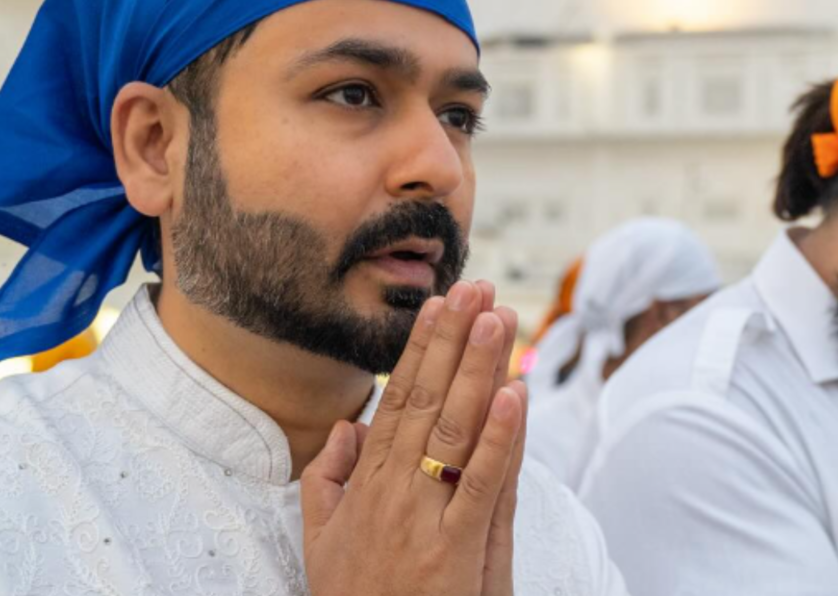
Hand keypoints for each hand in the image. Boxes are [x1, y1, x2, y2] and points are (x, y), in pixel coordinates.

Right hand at [300, 280, 525, 595]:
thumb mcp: (321, 540)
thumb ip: (328, 481)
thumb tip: (345, 426)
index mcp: (367, 483)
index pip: (397, 399)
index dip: (421, 349)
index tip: (439, 305)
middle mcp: (394, 489)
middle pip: (428, 399)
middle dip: (455, 340)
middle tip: (478, 287)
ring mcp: (425, 516)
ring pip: (455, 428)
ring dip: (479, 369)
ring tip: (499, 318)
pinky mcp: (457, 549)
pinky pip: (483, 483)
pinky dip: (501, 437)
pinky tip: (516, 394)